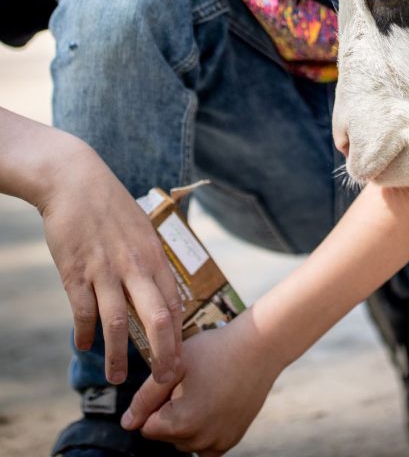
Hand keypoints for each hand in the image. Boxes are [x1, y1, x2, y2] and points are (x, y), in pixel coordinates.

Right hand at [37, 136, 182, 385]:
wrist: (74, 180)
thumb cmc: (110, 205)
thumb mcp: (141, 228)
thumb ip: (150, 259)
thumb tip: (160, 289)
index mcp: (154, 254)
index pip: (174, 303)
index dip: (179, 335)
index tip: (179, 357)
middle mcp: (135, 266)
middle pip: (157, 320)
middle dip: (164, 355)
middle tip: (164, 381)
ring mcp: (105, 271)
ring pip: (119, 324)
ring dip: (118, 356)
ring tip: (116, 377)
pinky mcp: (76, 273)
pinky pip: (83, 313)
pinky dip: (85, 334)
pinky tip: (85, 345)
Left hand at [121, 311, 282, 455]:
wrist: (258, 347)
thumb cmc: (214, 351)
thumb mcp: (175, 366)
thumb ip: (145, 397)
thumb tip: (127, 424)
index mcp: (180, 423)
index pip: (147, 426)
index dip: (156, 401)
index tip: (175, 380)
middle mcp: (199, 441)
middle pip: (166, 434)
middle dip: (171, 411)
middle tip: (192, 381)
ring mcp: (218, 443)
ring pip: (185, 439)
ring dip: (187, 420)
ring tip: (205, 388)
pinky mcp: (232, 440)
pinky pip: (205, 443)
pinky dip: (204, 426)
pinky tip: (215, 401)